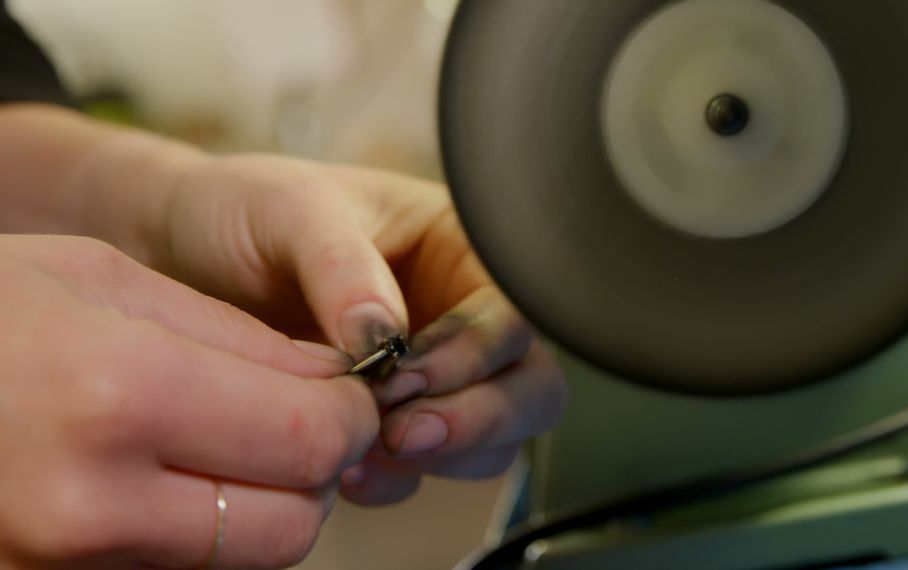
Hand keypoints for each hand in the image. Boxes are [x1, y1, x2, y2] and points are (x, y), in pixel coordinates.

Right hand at [0, 235, 378, 568]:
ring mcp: (58, 568)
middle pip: (293, 525)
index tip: (344, 393)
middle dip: (309, 471)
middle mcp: (88, 507)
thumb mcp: (99, 280)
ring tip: (201, 446)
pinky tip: (147, 484)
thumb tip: (332, 380)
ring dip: (253, 508)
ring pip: (240, 562)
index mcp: (115, 397)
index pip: (312, 437)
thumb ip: (234, 338)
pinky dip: (188, 540)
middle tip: (280, 422)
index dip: (350, 414)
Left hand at [151, 155, 567, 503]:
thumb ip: (342, 266)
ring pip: (490, 436)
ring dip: (441, 457)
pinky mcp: (391, 420)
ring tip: (362, 453)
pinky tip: (345, 468)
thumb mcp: (291, 210)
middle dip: (478, 417)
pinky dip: (396, 480)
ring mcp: (433, 374)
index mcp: (459, 246)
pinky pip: (425, 469)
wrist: (178, 253)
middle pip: (528, 383)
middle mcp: (460, 312)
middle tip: (403, 433)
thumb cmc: (244, 210)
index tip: (405, 376)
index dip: (476, 352)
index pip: (512, 309)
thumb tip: (384, 335)